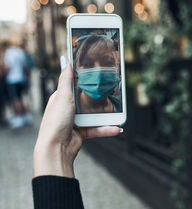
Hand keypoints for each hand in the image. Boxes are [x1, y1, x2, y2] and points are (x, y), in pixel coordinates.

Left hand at [33, 56, 121, 177]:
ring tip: (119, 113)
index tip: (98, 74)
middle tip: (113, 92)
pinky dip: (106, 129)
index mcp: (61, 98)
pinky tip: (116, 128)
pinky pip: (96, 128)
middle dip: (100, 98)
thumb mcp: (62, 96)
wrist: (56, 148)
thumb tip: (64, 59)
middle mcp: (68, 109)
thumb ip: (65, 79)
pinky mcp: (82, 132)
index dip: (85, 80)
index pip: (74, 85)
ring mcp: (75, 121)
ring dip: (107, 116)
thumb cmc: (56, 121)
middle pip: (87, 100)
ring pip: (94, 115)